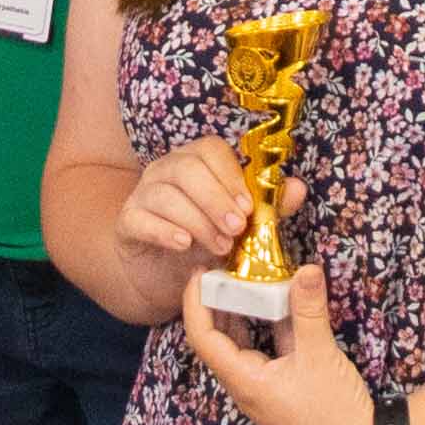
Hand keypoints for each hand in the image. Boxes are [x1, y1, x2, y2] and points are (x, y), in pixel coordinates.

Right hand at [116, 139, 296, 317]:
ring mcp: (142, 194)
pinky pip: (140, 218)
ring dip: (197, 221)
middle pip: (186, 168)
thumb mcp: (240, 228)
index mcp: (194, 162)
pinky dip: (164, 230)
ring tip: (220, 247)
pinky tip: (183, 245)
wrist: (163, 275)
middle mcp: (165, 171)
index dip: (230, 176)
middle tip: (237, 229)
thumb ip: (268, 208)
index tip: (248, 208)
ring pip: (165, 194)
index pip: (209, 149)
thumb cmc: (205, 242)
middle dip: (216, 199)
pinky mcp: (127, 222)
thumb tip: (298, 187)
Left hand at [179, 261, 376, 424]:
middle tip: (220, 271)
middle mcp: (246, 386)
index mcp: (245, 381)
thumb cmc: (337, 412)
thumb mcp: (322, 355)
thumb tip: (306, 269)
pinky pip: (261, 352)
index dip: (195, 303)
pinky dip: (261, 328)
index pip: (202, 338)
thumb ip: (309, 311)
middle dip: (214, 304)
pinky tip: (271, 307)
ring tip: (240, 281)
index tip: (200, 273)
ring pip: (239, 346)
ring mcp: (262, 389)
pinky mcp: (280, 389)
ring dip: (238, 314)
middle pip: (216, 340)